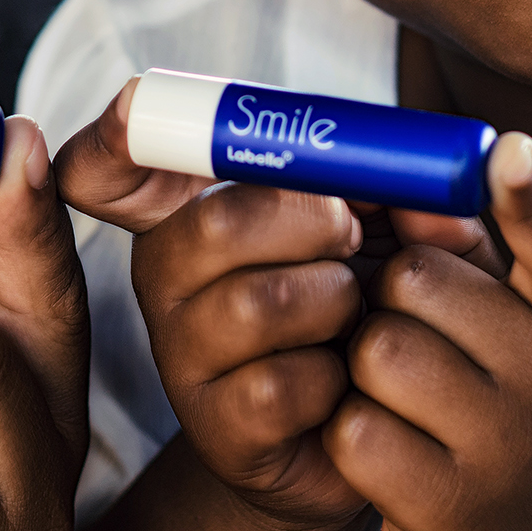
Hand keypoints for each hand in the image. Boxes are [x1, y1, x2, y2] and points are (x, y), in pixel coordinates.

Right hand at [53, 79, 369, 530]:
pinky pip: (281, 386)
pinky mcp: (213, 427)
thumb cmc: (366, 306)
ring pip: (259, 304)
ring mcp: (181, 356)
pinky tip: (336, 387)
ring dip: (335, 304)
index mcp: (189, 213)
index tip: (137, 102)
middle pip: (218, 220)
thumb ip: (398, 191)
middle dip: (312, 219)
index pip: (109, 169)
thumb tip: (422, 186)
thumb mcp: (386, 231)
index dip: (113, 136)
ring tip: (348, 319)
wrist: (375, 427)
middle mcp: (164, 278)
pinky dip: (334, 383)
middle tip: (348, 237)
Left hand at [328, 132, 531, 530]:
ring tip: (405, 398)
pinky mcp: (450, 506)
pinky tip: (391, 450)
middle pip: (415, 280)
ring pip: (376, 350)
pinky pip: (354, 427)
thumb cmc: (505, 398)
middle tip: (422, 342)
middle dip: (389, 299)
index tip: (509, 153)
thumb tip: (406, 190)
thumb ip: (464, 243)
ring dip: (362, 367)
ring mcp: (511, 448)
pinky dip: (350, 431)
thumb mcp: (513, 318)